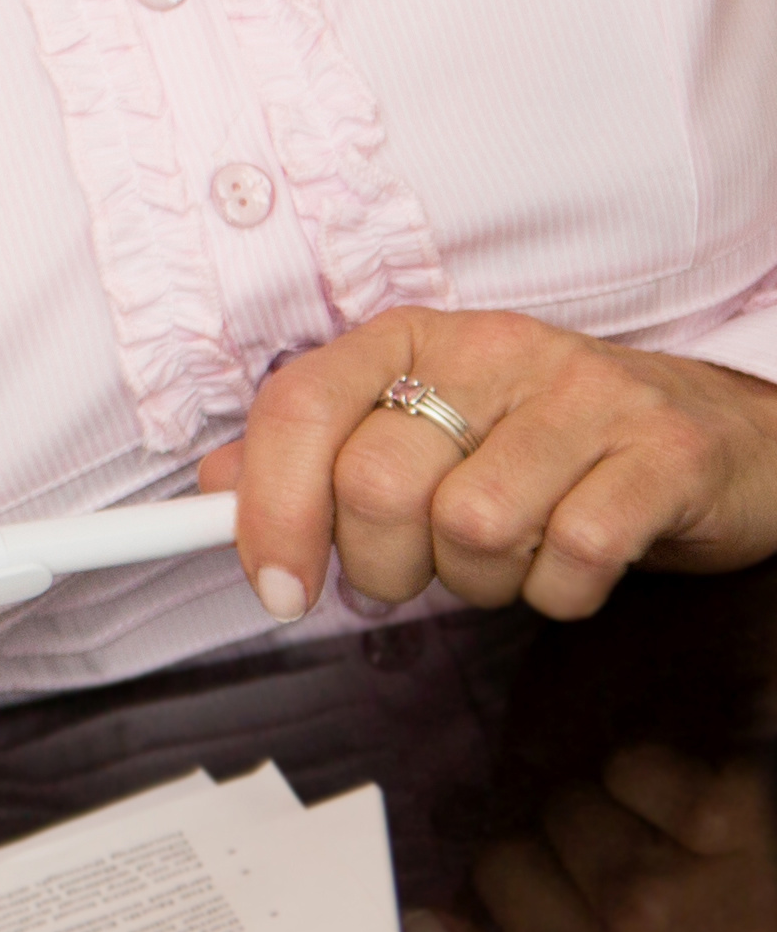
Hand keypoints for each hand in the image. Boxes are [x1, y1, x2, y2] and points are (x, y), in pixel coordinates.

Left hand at [208, 311, 776, 622]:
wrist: (717, 436)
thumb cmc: (548, 443)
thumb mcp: (423, 432)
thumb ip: (315, 458)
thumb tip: (214, 488)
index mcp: (414, 338)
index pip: (300, 407)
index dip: (269, 508)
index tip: (275, 586)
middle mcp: (495, 349)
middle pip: (377, 484)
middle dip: (385, 565)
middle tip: (424, 570)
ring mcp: (587, 396)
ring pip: (473, 527)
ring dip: (480, 582)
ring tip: (511, 558)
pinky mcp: (665, 454)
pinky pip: (576, 558)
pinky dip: (562, 592)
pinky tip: (576, 565)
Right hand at [405, 747, 776, 931]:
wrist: (683, 635)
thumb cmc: (597, 721)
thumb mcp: (531, 814)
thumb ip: (486, 883)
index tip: (423, 926)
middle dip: (521, 883)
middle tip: (532, 818)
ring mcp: (743, 881)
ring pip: (634, 906)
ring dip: (582, 816)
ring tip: (595, 776)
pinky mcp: (767, 812)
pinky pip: (696, 819)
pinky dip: (647, 771)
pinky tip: (650, 751)